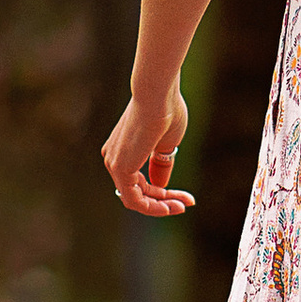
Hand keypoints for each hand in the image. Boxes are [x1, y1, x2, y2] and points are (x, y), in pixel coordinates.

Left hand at [103, 83, 192, 217]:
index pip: (140, 184)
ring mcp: (114, 164)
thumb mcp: (166, 144)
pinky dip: (153, 206)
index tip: (186, 197)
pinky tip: (171, 207)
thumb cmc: (166, 111)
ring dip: (161, 206)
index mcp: (121, 151)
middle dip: (164, 201)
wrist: (158, 95)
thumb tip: (161, 186)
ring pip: (136, 199)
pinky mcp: (120, 169)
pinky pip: (134, 200)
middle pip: (138, 193)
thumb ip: (160, 165)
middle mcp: (113, 158)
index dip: (163, 194)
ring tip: (184, 205)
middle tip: (188, 204)